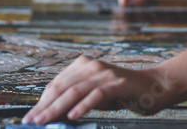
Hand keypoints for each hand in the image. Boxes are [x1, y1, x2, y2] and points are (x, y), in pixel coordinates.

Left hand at [22, 55, 175, 123]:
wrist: (155, 86)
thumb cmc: (123, 93)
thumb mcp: (95, 96)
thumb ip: (76, 101)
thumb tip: (53, 115)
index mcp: (84, 65)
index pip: (56, 84)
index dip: (42, 101)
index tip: (31, 117)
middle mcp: (92, 66)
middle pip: (62, 87)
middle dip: (44, 106)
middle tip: (32, 121)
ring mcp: (106, 74)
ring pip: (75, 91)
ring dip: (57, 108)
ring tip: (45, 121)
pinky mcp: (118, 83)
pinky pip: (96, 95)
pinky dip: (83, 106)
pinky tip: (73, 116)